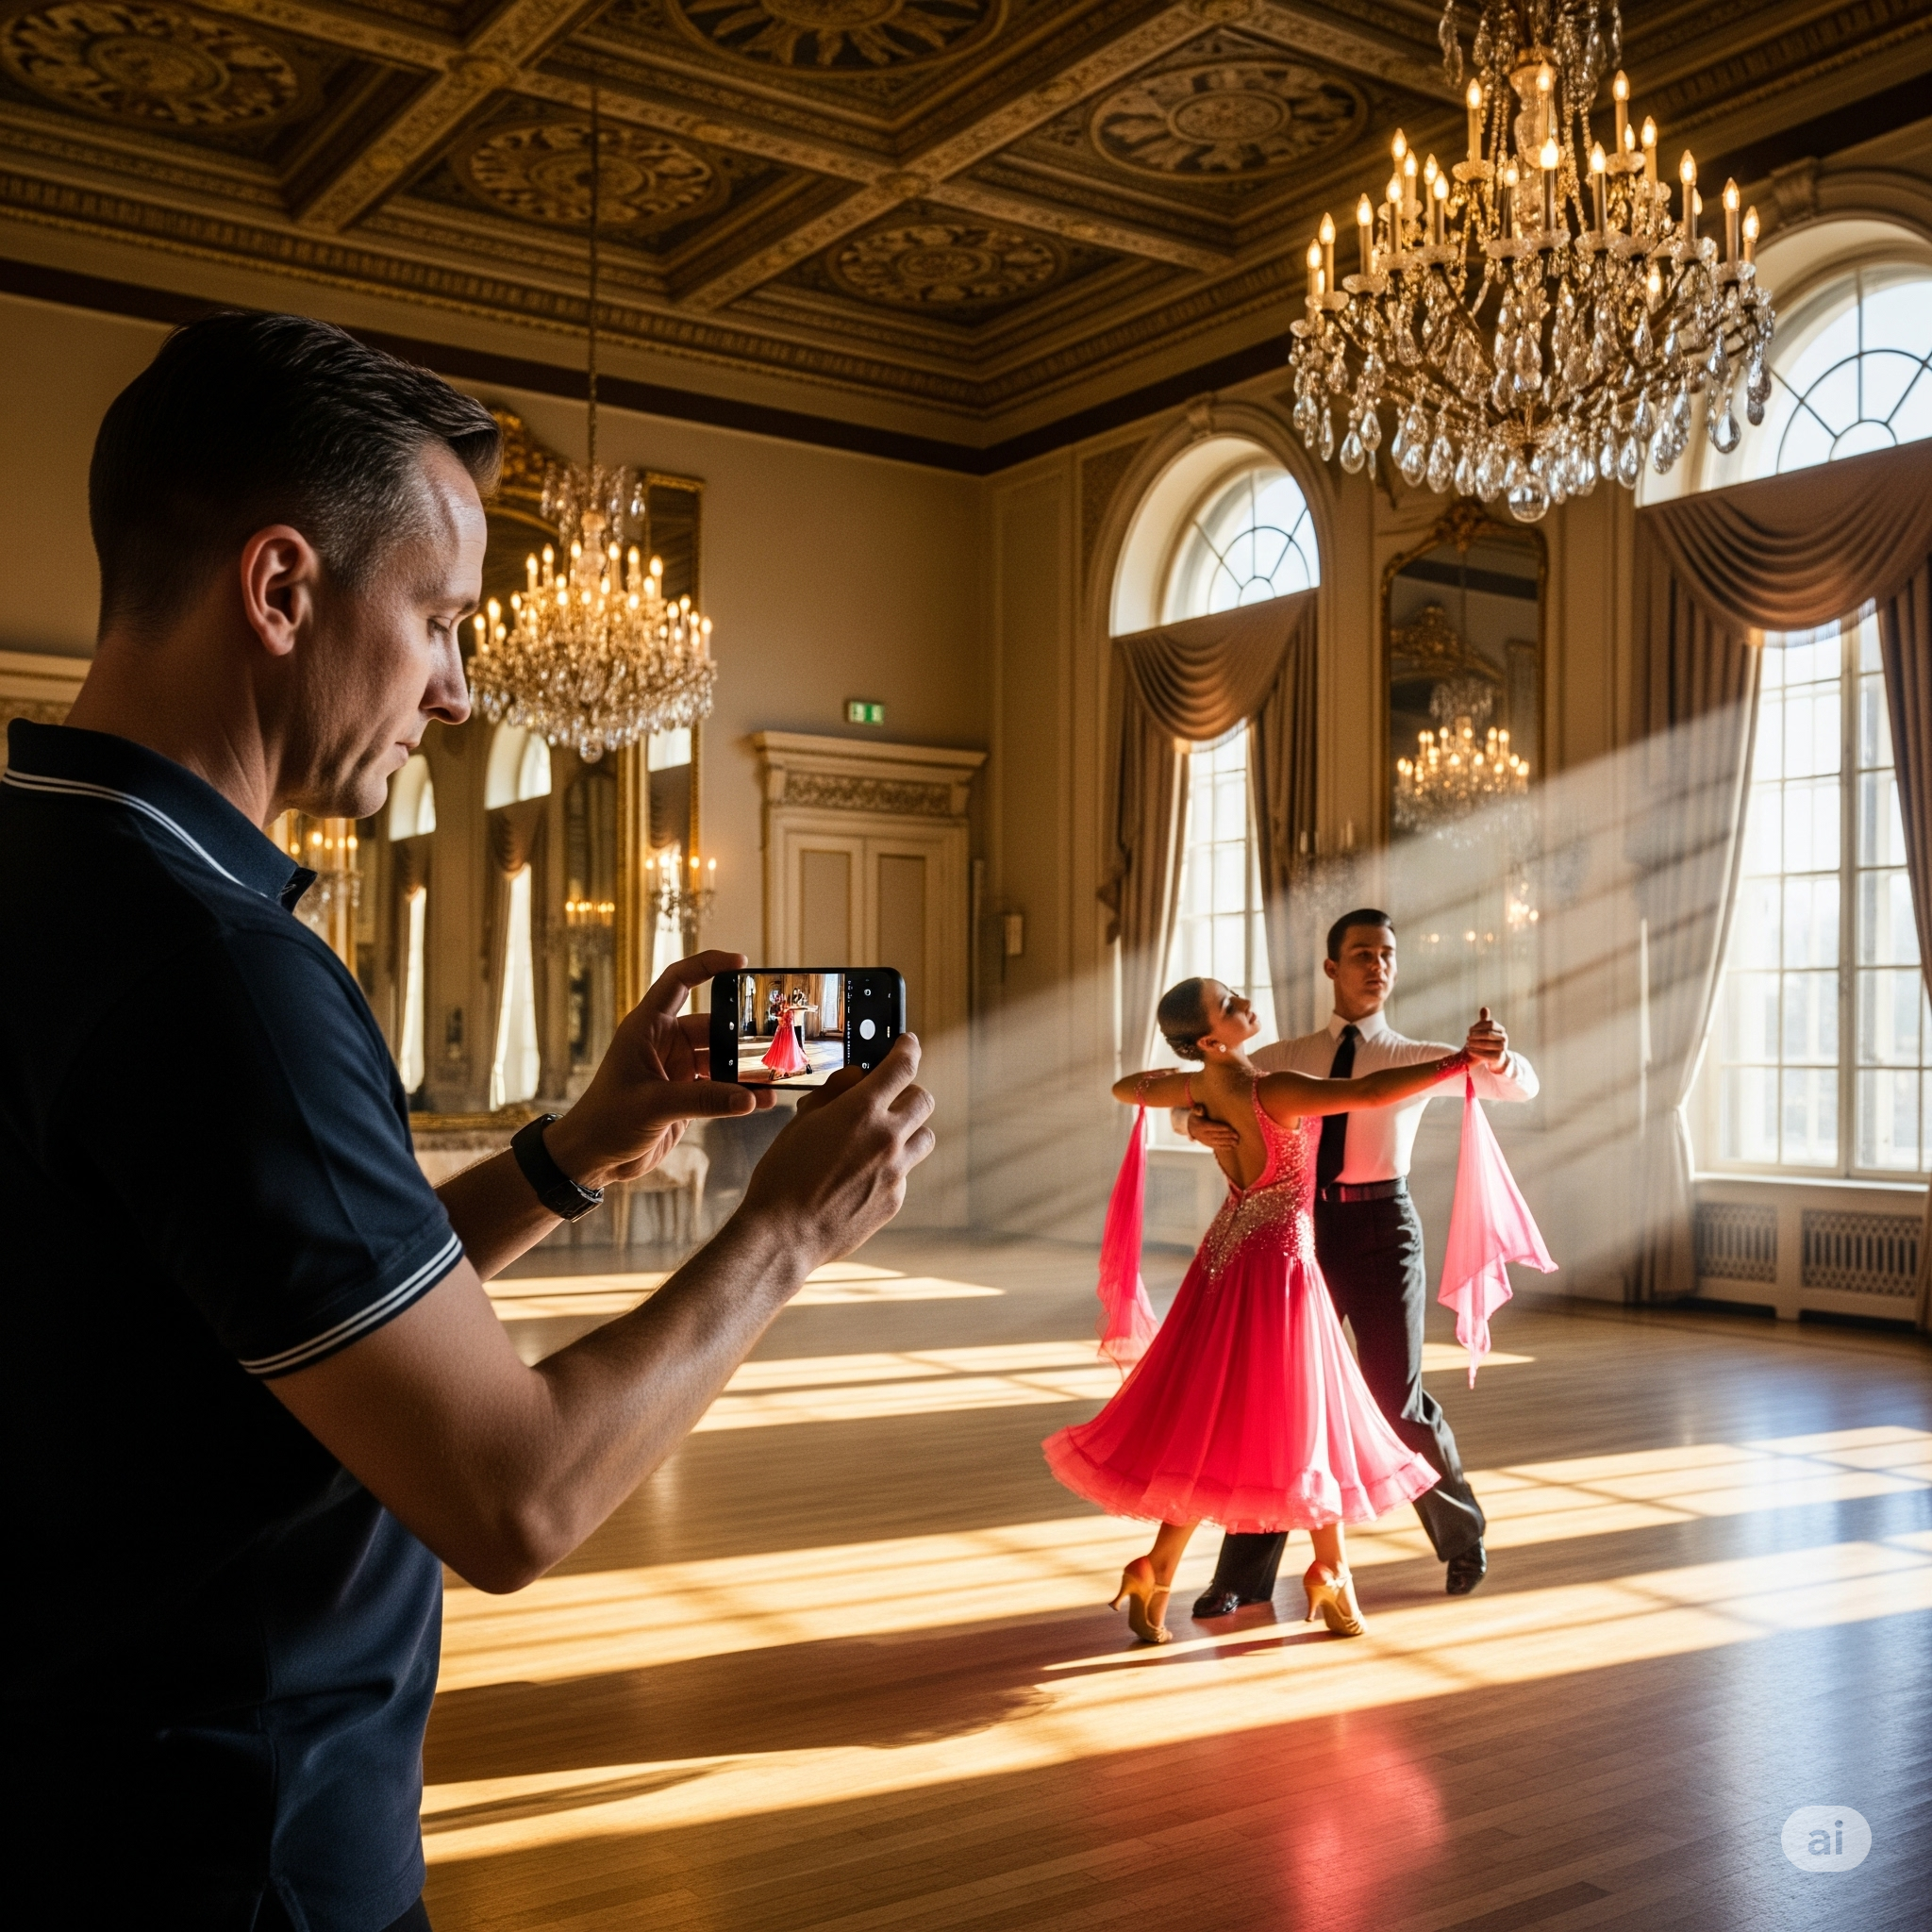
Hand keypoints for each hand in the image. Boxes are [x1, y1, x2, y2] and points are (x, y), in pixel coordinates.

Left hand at [547, 949, 770, 1189]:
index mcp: (647, 1028)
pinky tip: (762, 1100)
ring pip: (721, 1059)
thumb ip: (703, 1100)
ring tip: (775, 1075)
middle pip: (712, 1026)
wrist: (592, 1159)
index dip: (708, 965)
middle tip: (774, 1038)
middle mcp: (664, 1043)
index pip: (679, 981)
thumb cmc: (606, 1121)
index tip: (741, 963)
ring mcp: (677, 1070)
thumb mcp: (653, 1106)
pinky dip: (741, 1093)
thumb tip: (749, 1098)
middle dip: (742, 1033)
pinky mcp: (686, 1096)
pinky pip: (721, 1087)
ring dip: (745, 1068)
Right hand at [737, 1033, 934, 1268]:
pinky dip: (891, 1167)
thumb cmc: (783, 1175)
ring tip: (879, 1139)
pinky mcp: (895, 1200)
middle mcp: (887, 1138)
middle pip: (923, 1100)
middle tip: (889, 1097)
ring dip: (908, 1131)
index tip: (908, 1044)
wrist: (784, 1234)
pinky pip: (905, 1172)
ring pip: (924, 1137)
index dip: (908, 1049)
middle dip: (908, 1092)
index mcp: (861, 1111)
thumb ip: (834, 1092)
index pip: (903, 1066)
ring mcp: (896, 1172)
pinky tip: (862, 1176)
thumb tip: (857, 1077)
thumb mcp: (801, 1121)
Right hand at [1185, 1105, 1240, 1151]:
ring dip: (1228, 1142)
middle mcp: (1203, 1135)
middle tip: (1237, 1135)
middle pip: (1217, 1135)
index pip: (1213, 1127)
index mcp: (1201, 1126)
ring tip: (1236, 1142)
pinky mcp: (1209, 1145)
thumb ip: (1197, 1109)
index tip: (1230, 1128)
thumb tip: (1200, 1109)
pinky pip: (1217, 1147)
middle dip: (1227, 1136)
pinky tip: (1232, 1147)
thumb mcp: (1195, 1111)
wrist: (1190, 1127)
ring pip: (1218, 1142)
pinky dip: (1225, 1147)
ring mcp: (1206, 1141)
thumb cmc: (1196, 1117)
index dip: (1222, 1128)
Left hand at [1465, 1006, 1507, 1069]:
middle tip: (1467, 1037)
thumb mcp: (1487, 1030)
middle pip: (1487, 1034)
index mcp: (1501, 1030)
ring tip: (1467, 1043)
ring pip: (1485, 1044)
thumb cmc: (1490, 1042)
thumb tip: (1484, 1008)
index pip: (1490, 1024)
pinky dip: (1476, 1052)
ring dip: (1474, 1044)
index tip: (1470, 1029)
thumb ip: (1485, 1021)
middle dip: (1475, 1035)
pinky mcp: (1498, 1057)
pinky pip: (1485, 1054)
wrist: (1496, 1058)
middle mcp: (1504, 1038)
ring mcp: (1503, 1048)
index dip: (1479, 1025)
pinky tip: (1469, 1050)